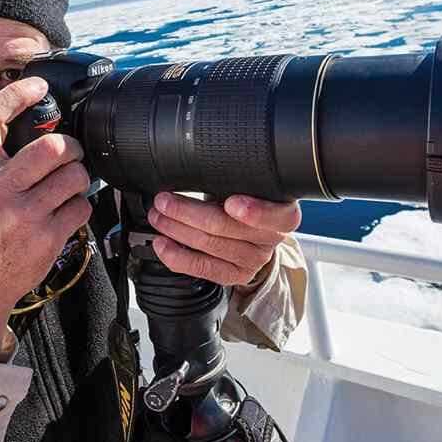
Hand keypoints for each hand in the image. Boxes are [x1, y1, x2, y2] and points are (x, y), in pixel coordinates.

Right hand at [0, 77, 92, 359]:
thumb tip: (9, 121)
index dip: (17, 94)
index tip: (37, 87)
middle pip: (52, 146)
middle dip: (71, 148)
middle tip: (70, 155)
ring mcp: (23, 214)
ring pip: (74, 175)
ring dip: (78, 179)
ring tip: (67, 187)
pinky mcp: (46, 237)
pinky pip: (81, 206)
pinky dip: (80, 207)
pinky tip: (66, 213)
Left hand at [147, 192, 300, 285]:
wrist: (258, 233)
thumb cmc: (251, 201)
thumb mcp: (251, 185)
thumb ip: (235, 179)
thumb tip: (197, 166)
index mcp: (284, 215)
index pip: (275, 216)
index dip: (254, 212)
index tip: (230, 202)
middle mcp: (271, 240)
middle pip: (227, 227)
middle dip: (188, 212)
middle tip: (164, 200)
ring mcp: (253, 260)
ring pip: (210, 246)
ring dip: (176, 229)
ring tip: (158, 216)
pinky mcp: (235, 276)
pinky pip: (203, 269)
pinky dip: (178, 256)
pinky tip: (163, 245)